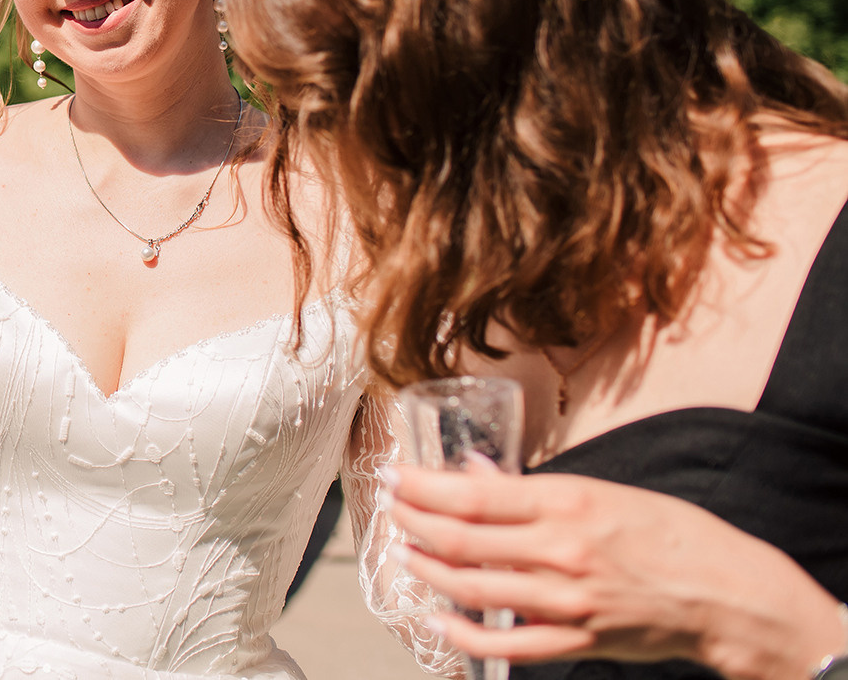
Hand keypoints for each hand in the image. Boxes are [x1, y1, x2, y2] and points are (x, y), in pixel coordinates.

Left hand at [389, 465, 845, 679]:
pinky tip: (437, 619)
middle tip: (391, 510)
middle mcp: (558, 552)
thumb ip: (532, 488)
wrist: (725, 593)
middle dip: (413, 524)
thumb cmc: (668, 532)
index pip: (472, 495)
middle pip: (460, 541)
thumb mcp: (601, 490)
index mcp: (565, 504)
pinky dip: (463, 632)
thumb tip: (475, 473)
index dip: (422, 487)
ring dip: (428, 570)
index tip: (395, 476)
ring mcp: (564, 601)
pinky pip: (505, 642)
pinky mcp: (575, 639)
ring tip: (405, 553)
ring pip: (472, 589)